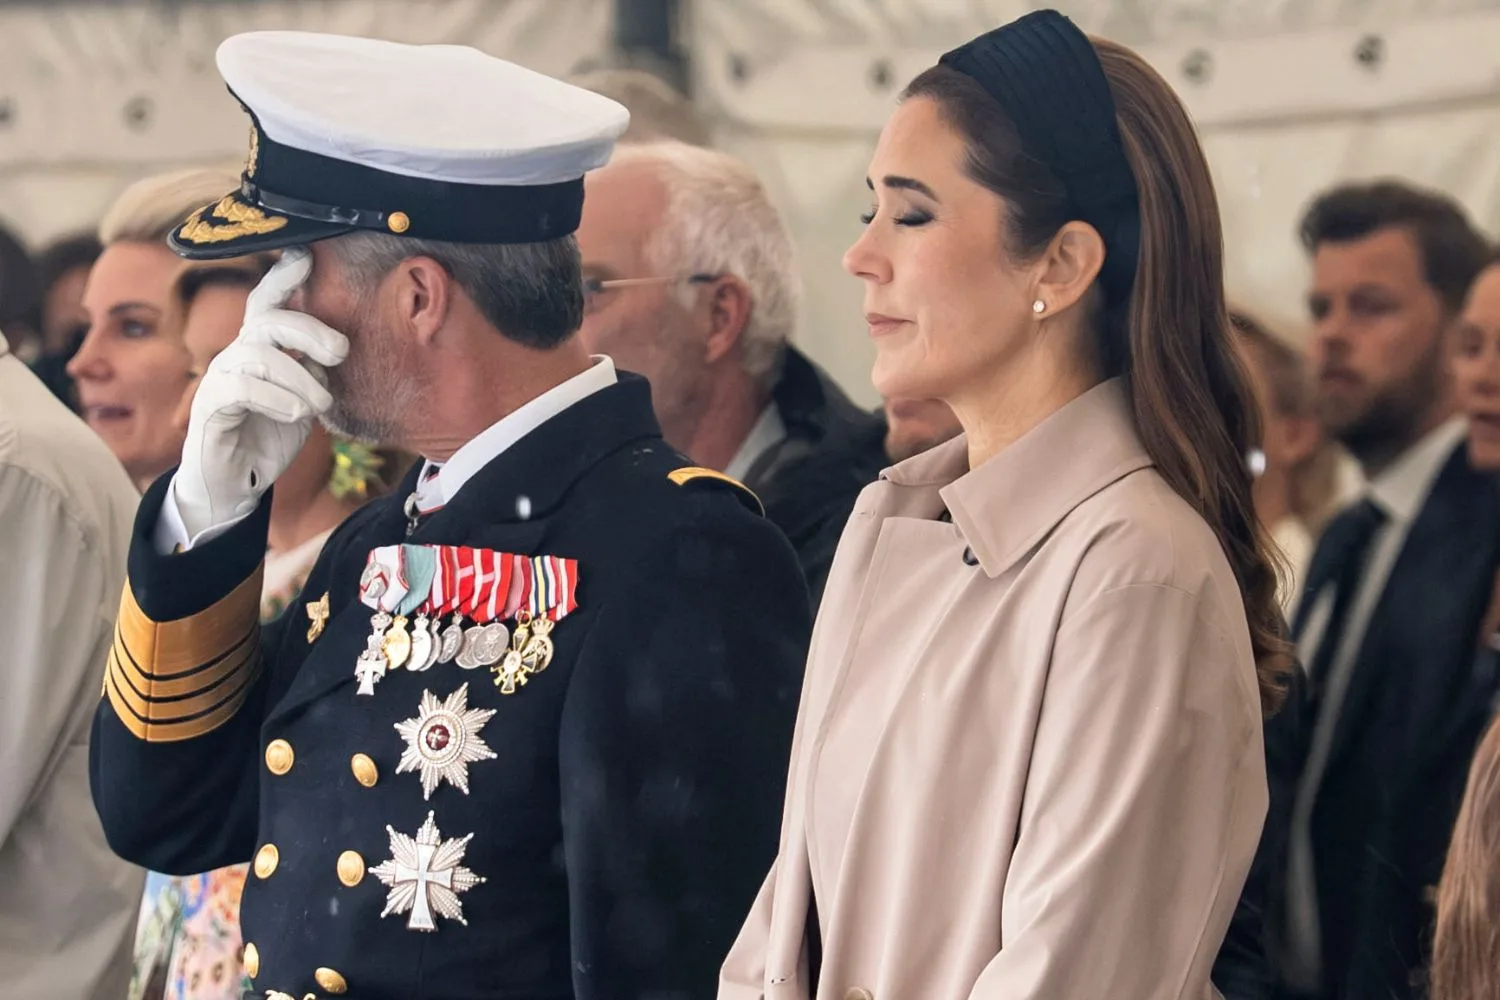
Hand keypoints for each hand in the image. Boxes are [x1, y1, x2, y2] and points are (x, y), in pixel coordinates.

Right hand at [172, 248, 349, 538]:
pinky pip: (240, 388)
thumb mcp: (305, 399)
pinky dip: (276, 399)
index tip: (305, 254)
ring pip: (258, 354)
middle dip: (308, 328)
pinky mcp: (210, 407)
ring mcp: (221, 379)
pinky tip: (297, 415)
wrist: (235, 484)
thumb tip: (339, 350)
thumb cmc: (270, 435)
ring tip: (321, 404)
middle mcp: (238, 355)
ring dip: (299, 378)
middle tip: (340, 352)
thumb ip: (317, 372)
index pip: (268, 302)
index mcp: (262, 348)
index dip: (283, 276)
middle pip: (268, 320)